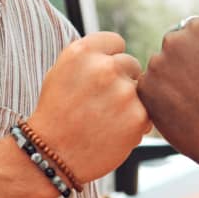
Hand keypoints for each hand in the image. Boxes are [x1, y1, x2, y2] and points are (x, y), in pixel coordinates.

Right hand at [28, 32, 150, 182]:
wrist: (52, 155)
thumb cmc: (56, 113)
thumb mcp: (61, 72)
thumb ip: (91, 57)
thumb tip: (120, 52)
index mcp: (83, 52)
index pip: (116, 42)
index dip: (108, 59)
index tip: (98, 77)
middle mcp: (105, 67)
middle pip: (131, 64)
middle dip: (121, 80)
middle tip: (100, 102)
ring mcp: (123, 92)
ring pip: (141, 89)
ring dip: (129, 101)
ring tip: (104, 118)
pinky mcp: (138, 117)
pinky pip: (147, 113)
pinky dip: (134, 122)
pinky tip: (112, 131)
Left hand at [137, 17, 198, 174]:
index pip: (188, 30)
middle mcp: (174, 40)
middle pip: (171, 47)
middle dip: (181, 63)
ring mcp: (157, 64)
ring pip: (159, 67)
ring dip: (170, 80)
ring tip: (192, 101)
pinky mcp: (145, 87)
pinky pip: (149, 86)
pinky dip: (160, 97)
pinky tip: (180, 109)